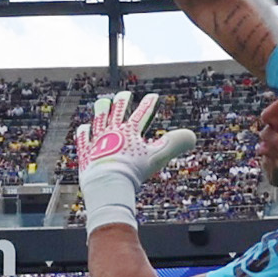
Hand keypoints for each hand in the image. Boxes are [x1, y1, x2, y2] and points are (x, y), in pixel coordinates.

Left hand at [73, 90, 197, 233]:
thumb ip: (176, 144)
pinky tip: (83, 127)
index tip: (153, 95)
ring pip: (99, 121)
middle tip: (125, 93)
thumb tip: (193, 135)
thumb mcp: (158, 156)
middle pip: (118, 112)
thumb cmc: (133, 170)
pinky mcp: (86, 153)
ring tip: (101, 102)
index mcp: (130, 131)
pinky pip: (84, 139)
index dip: (148, 103)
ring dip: (101, 111)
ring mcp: (98, 141)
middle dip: (123, 101)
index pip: (141, 113)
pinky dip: (84, 132)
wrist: (108, 183)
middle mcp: (113, 132)